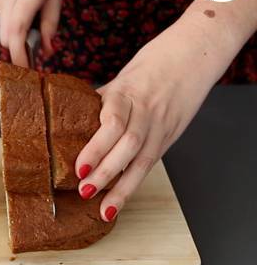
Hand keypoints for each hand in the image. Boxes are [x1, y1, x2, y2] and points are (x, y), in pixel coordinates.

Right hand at [0, 0, 61, 65]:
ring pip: (4, 33)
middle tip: (35, 57)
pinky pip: (3, 23)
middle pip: (7, 39)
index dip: (20, 56)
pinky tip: (22, 9)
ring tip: (32, 23)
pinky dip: (13, 25)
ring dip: (17, 37)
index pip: (17, 32)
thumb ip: (51, 23)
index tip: (26, 71)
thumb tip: (47, 50)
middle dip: (19, 51)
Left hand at [74, 22, 217, 221]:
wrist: (193, 54)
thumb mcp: (121, 79)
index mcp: (128, 92)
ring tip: (104, 209)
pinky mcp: (170, 136)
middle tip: (84, 190)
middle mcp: (147, 111)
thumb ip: (100, 103)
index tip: (79, 168)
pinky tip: (120, 201)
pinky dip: (134, 183)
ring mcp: (161, 125)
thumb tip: (71, 123)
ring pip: (142, 160)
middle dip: (105, 171)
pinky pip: (150, 163)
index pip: (112, 123)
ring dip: (122, 188)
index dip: (95, 148)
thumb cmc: (151, 64)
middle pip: (128, 146)